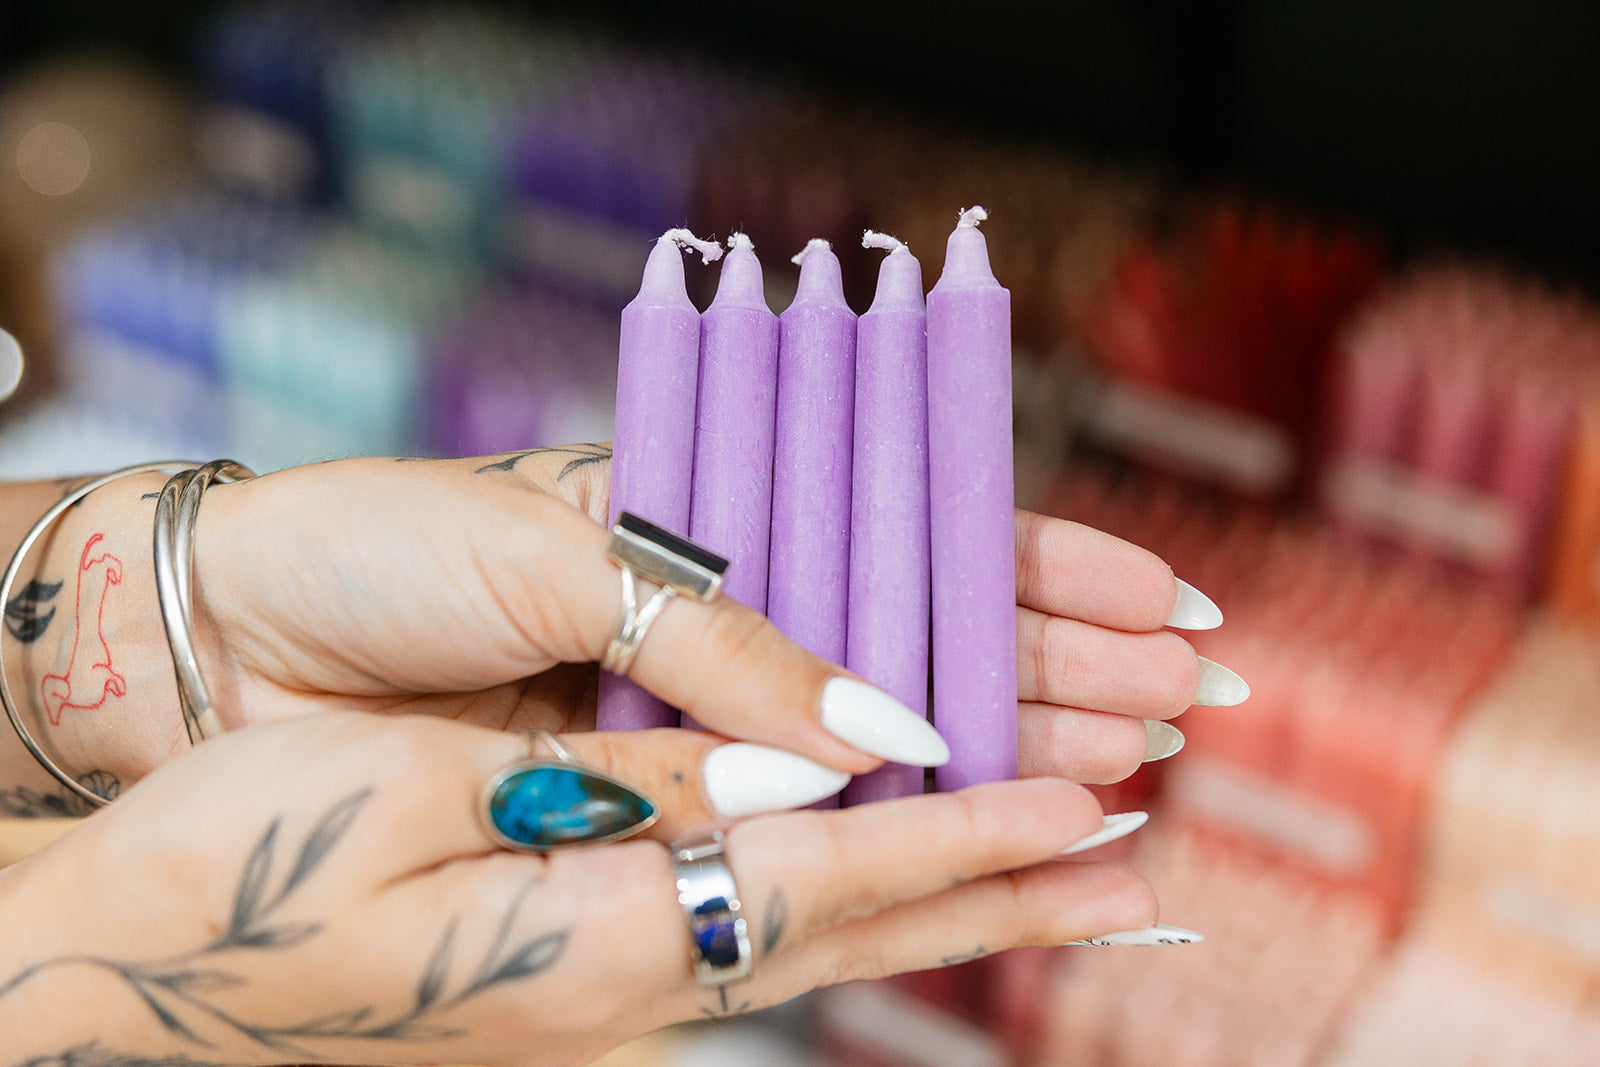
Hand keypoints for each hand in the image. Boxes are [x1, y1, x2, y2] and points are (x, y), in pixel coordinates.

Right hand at [0, 711, 1157, 1064]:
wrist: (119, 966)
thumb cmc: (237, 863)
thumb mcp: (428, 796)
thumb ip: (637, 789)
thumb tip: (813, 771)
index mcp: (592, 943)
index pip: (831, 879)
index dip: (966, 834)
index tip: (1086, 805)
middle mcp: (620, 991)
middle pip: (854, 933)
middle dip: (1003, 888)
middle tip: (1134, 859)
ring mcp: (598, 1000)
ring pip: (819, 943)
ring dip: (949, 905)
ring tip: (1063, 881)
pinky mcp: (574, 980)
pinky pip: (752, 939)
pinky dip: (853, 908)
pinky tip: (886, 889)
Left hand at [8, 444, 1242, 802]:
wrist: (242, 641)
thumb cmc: (387, 555)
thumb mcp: (559, 556)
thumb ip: (725, 642)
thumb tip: (886, 733)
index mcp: (716, 520)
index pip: (916, 533)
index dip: (1044, 567)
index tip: (1166, 599)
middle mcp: (729, 621)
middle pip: (936, 640)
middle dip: (1071, 667)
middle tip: (1197, 702)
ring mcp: (702, 716)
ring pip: (892, 739)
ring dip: (1017, 749)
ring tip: (1142, 770)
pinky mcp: (653, 798)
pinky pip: (796, 817)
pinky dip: (892, 830)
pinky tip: (989, 835)